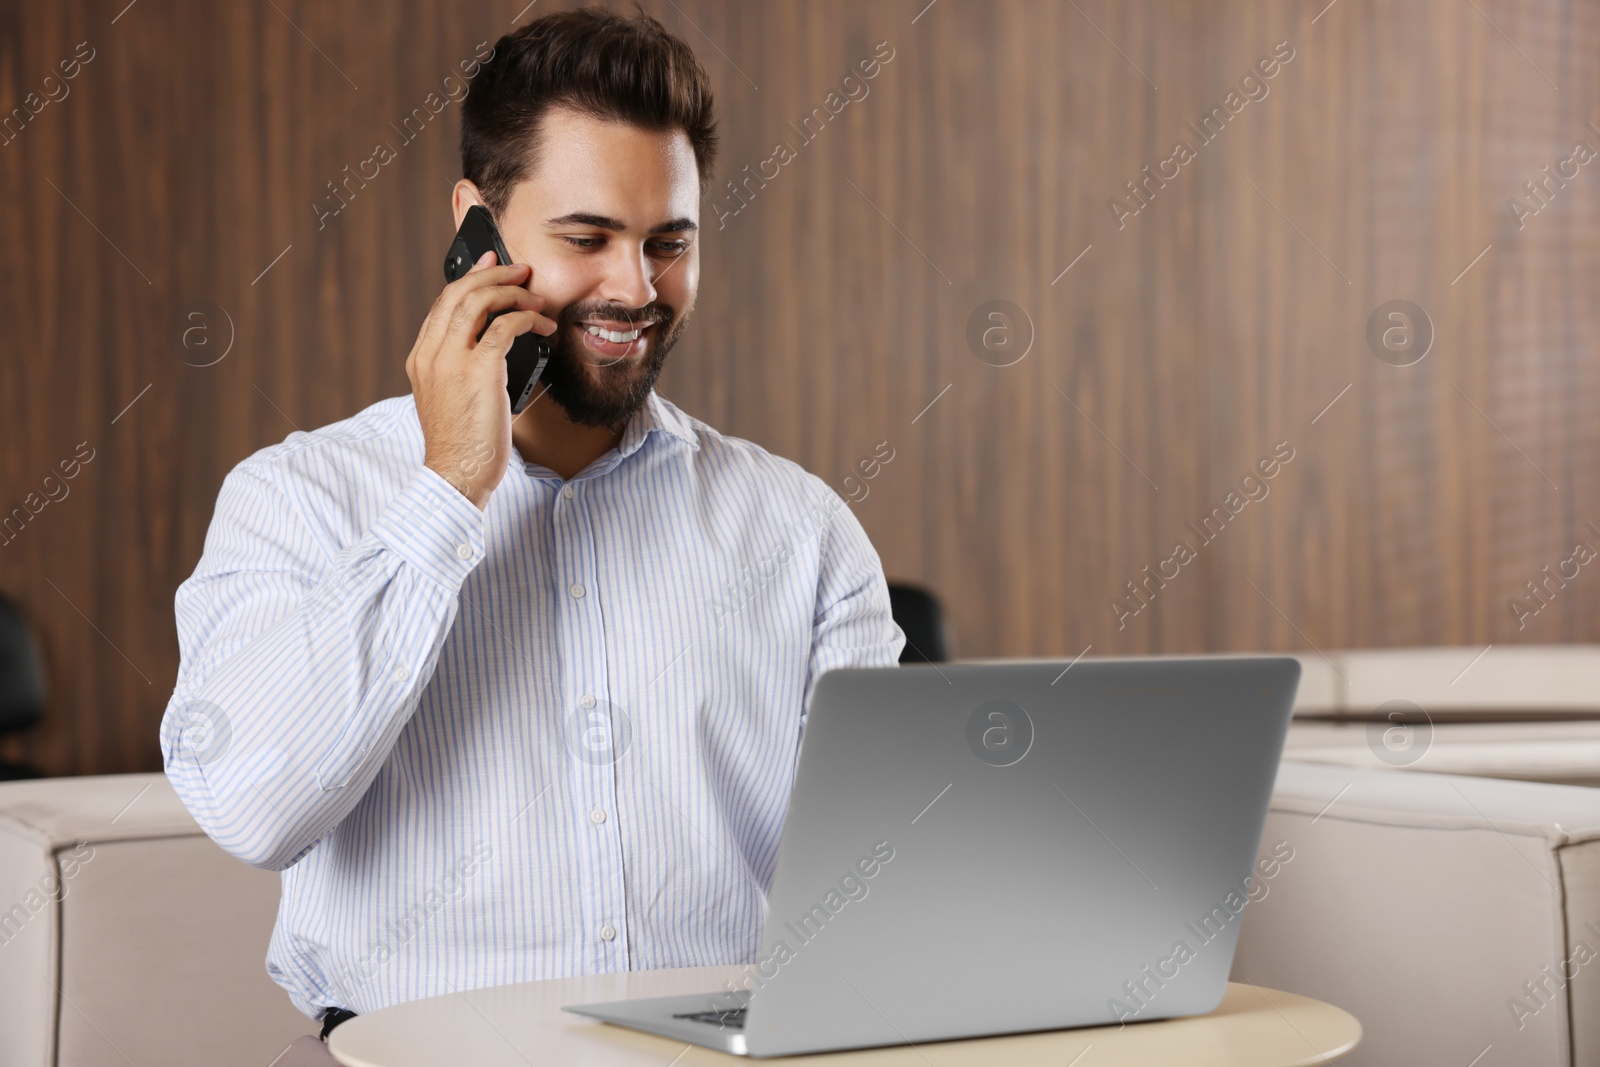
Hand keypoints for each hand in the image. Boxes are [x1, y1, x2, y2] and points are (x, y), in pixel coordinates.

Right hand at [406, 250, 556, 510]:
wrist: (456, 474)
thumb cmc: (462, 444)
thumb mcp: (452, 398)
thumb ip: (462, 368)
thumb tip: (495, 344)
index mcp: (421, 358)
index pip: (443, 305)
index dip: (469, 280)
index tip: (491, 266)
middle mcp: (431, 353)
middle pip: (458, 293)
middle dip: (492, 275)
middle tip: (520, 271)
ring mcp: (451, 360)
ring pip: (478, 302)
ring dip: (512, 292)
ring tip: (536, 296)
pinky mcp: (479, 371)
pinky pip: (504, 327)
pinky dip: (526, 318)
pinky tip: (542, 325)